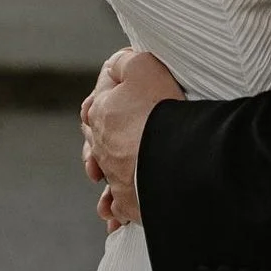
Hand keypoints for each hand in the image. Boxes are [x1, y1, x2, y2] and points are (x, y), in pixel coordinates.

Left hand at [81, 48, 184, 227]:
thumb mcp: (142, 66)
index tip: (124, 95)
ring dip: (108, 172)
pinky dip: (115, 206)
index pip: (96, 102)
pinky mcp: (128, 202)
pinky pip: (116, 206)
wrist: (174, 156)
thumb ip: (123, 62)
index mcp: (100, 113)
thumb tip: (114, 65)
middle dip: (103, 136)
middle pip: (96, 139)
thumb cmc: (160, 108)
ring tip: (116, 171)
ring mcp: (113, 176)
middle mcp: (101, 147)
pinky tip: (118, 207)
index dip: (109, 96)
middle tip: (120, 130)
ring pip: (105, 173)